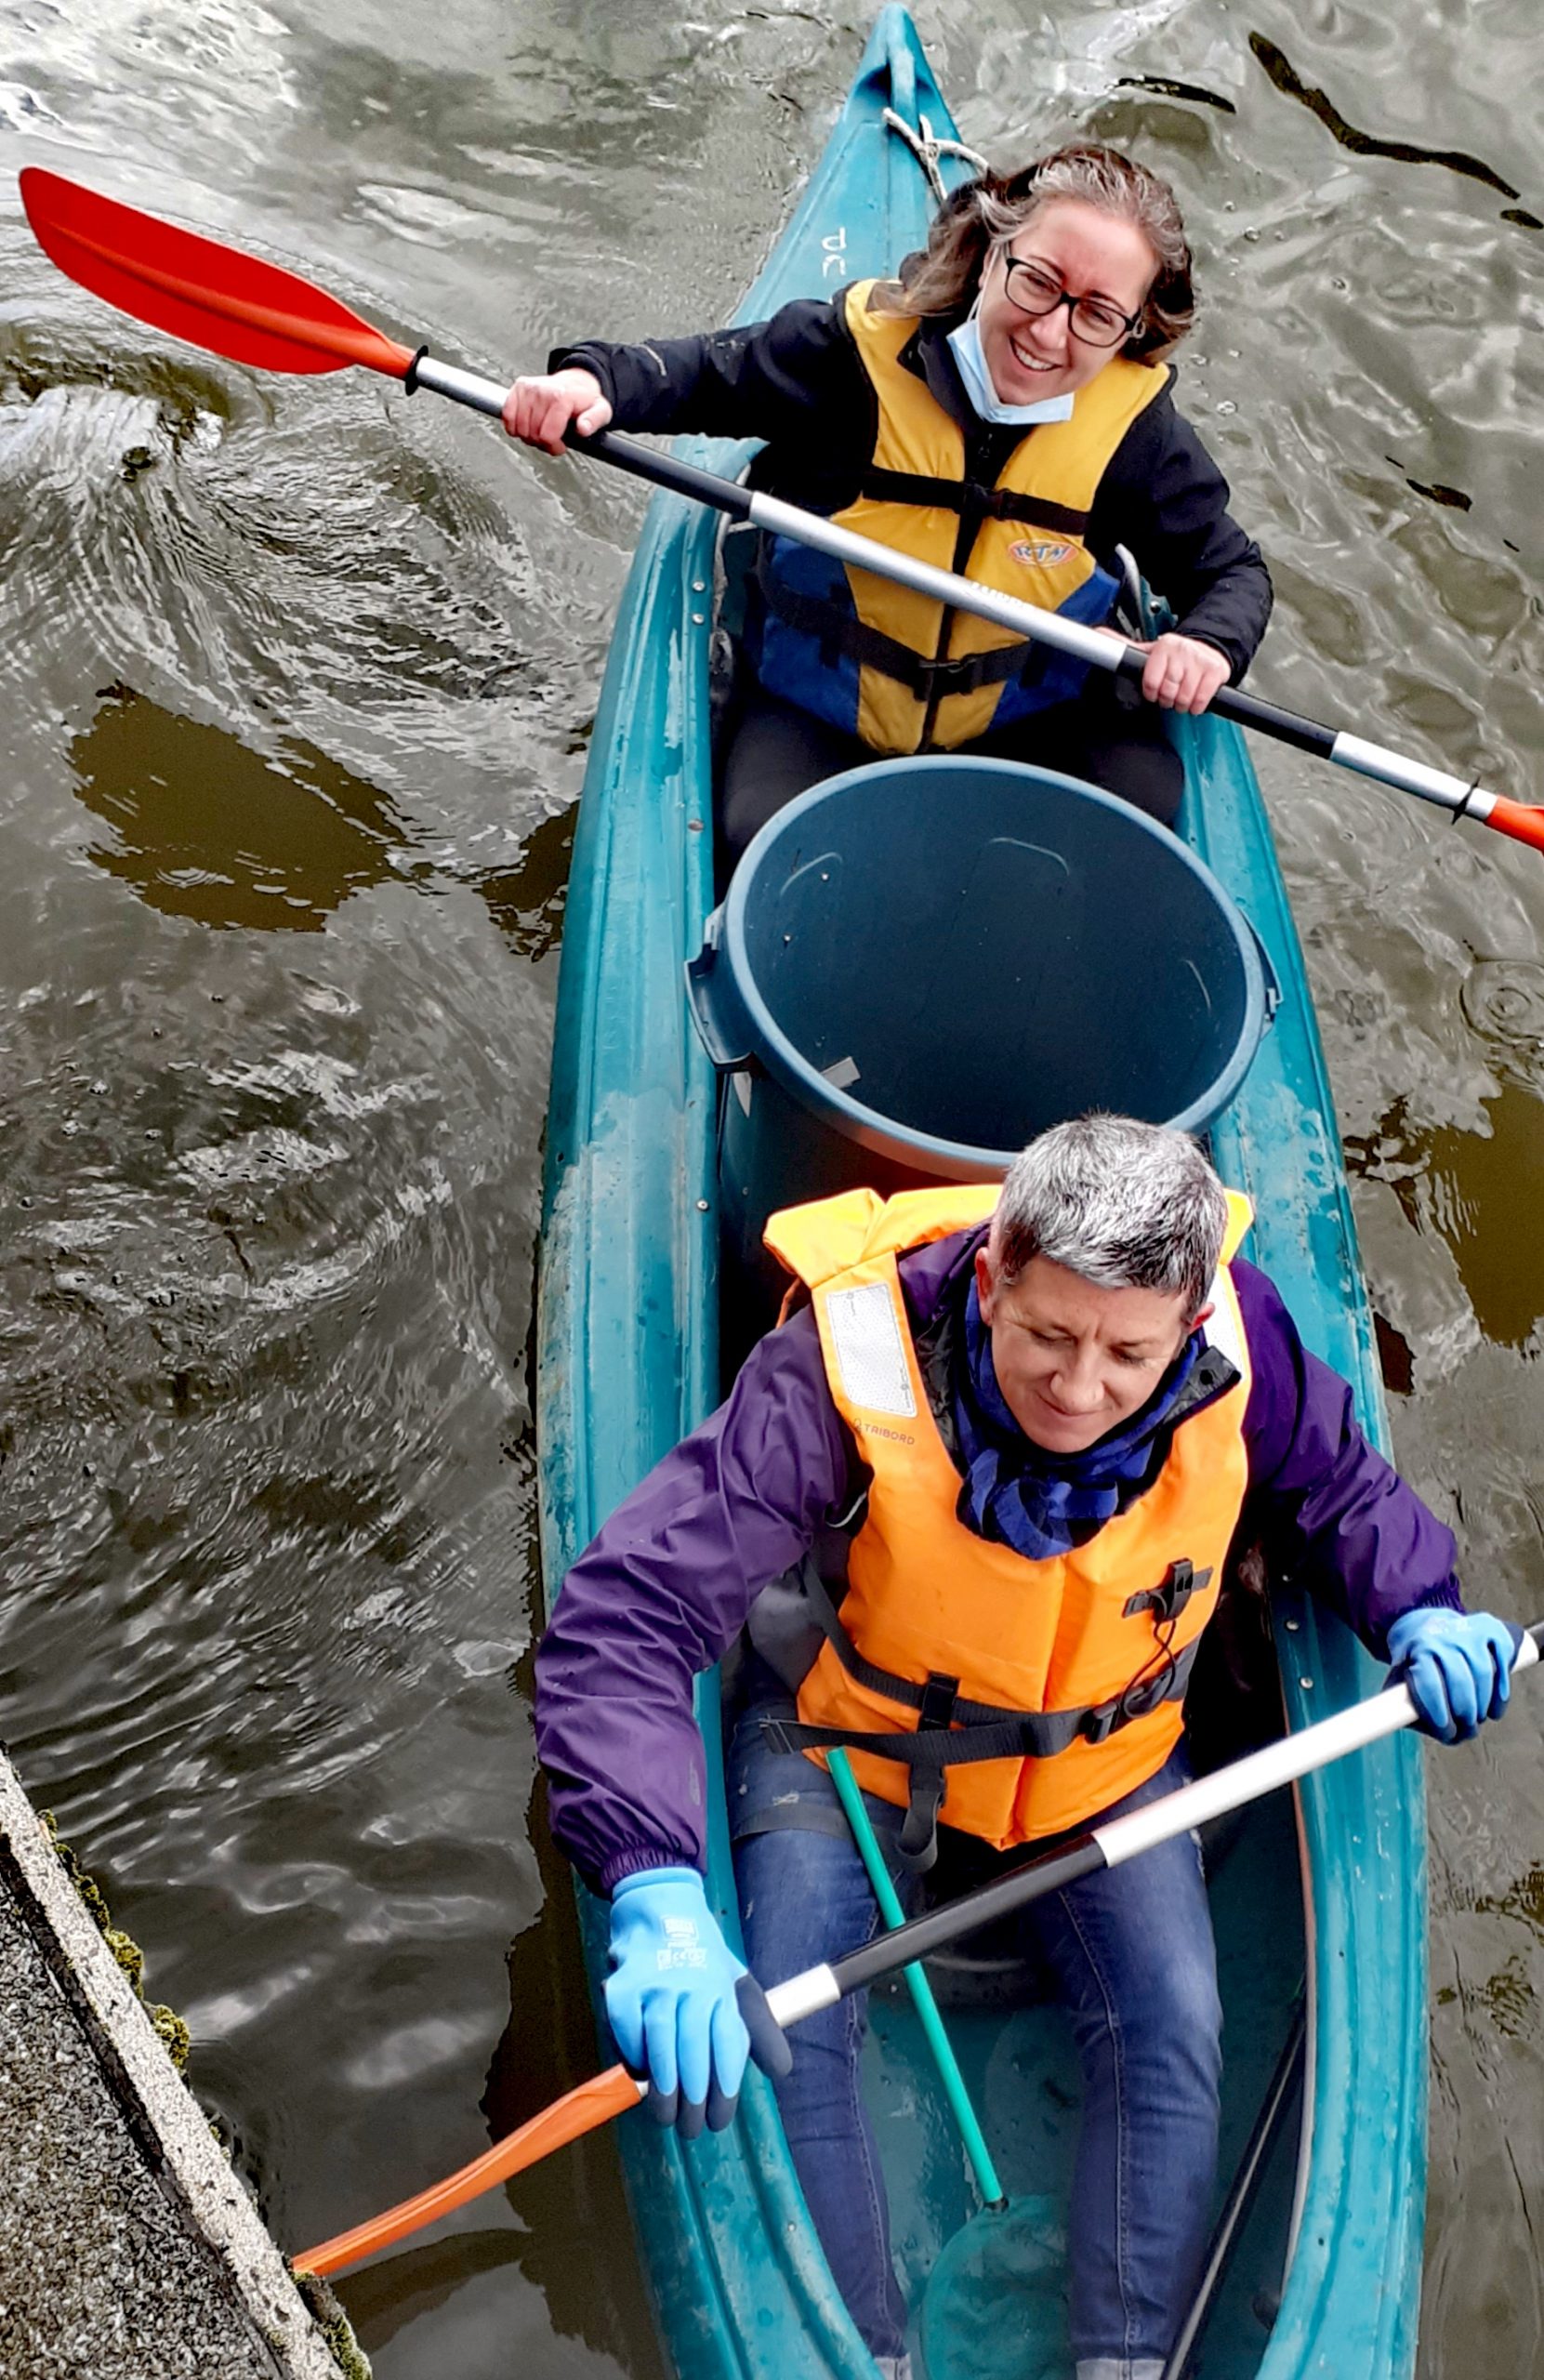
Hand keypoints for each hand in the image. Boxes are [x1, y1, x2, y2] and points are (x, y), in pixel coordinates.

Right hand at [501, 367, 611, 453]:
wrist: (575, 384)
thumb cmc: (585, 401)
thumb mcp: (601, 411)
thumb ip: (594, 421)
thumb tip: (583, 428)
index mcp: (561, 397)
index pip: (547, 436)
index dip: (554, 447)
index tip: (561, 444)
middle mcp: (542, 391)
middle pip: (532, 435)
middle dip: (542, 442)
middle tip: (552, 437)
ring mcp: (528, 389)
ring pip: (519, 429)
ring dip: (529, 436)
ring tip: (542, 430)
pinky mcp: (518, 388)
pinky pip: (507, 417)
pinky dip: (514, 426)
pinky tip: (527, 425)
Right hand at [606, 1866, 790, 2135]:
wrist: (660, 1908)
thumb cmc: (703, 1959)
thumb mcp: (739, 1986)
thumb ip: (758, 2030)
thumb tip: (782, 2072)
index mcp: (723, 1991)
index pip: (728, 2048)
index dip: (724, 2090)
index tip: (718, 2120)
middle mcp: (692, 1987)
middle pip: (693, 2052)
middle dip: (693, 2100)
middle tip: (691, 2128)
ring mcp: (655, 1985)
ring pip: (659, 2045)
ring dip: (663, 2088)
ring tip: (666, 2115)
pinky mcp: (622, 1988)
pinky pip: (627, 2033)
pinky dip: (634, 2058)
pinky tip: (642, 2074)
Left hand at [1130, 630, 1231, 714]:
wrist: (1208, 650)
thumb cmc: (1176, 657)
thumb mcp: (1151, 652)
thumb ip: (1127, 648)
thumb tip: (1100, 633)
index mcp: (1164, 646)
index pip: (1151, 681)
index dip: (1152, 693)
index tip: (1154, 693)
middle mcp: (1182, 650)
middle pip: (1168, 691)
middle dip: (1167, 700)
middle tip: (1170, 696)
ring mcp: (1200, 660)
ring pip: (1184, 697)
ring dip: (1182, 704)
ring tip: (1182, 698)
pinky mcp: (1215, 671)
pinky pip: (1201, 699)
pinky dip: (1196, 706)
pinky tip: (1194, 700)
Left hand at [1386, 1608, 1517, 1743]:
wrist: (1429, 1625)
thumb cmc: (1416, 1661)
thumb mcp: (1399, 1676)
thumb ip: (1400, 1701)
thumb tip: (1409, 1724)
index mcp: (1419, 1648)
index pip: (1429, 1682)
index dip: (1438, 1710)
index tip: (1445, 1730)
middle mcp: (1444, 1636)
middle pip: (1460, 1680)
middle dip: (1465, 1711)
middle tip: (1466, 1727)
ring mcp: (1469, 1632)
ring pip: (1483, 1672)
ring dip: (1483, 1704)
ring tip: (1478, 1719)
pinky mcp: (1491, 1630)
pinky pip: (1502, 1661)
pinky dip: (1501, 1689)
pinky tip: (1494, 1709)